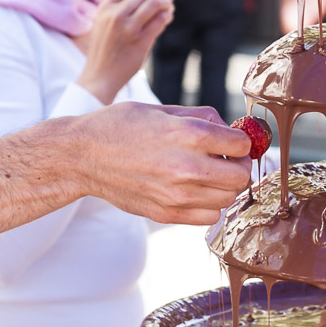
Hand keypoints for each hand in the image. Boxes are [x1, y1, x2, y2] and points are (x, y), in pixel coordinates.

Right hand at [70, 102, 250, 224]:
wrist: (83, 156)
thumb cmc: (121, 126)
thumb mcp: (163, 109)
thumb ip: (202, 117)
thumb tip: (230, 128)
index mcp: (189, 134)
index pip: (241, 145)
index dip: (241, 141)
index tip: (232, 142)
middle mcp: (188, 167)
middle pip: (241, 176)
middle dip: (238, 166)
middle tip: (225, 160)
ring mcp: (178, 195)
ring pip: (228, 199)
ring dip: (224, 187)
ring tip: (207, 175)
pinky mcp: (167, 213)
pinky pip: (209, 217)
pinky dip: (209, 206)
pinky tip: (195, 191)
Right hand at [76, 0, 173, 103]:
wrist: (99, 77)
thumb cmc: (106, 48)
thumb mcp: (105, 22)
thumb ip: (123, 5)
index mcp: (105, 7)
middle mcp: (115, 14)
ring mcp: (128, 28)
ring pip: (155, 2)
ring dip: (167, 2)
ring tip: (170, 7)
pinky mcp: (140, 41)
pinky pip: (160, 20)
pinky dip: (167, 15)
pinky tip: (168, 17)